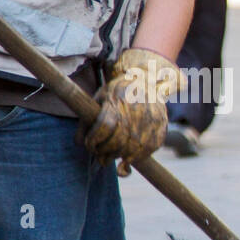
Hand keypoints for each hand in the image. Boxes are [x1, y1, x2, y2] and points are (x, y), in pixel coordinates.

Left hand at [83, 48, 180, 175]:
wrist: (148, 81)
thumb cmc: (118, 92)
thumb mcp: (100, 98)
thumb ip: (87, 120)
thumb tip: (78, 144)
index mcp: (118, 101)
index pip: (104, 126)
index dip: (94, 140)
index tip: (89, 146)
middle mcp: (137, 111)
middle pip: (118, 141)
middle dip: (105, 153)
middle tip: (100, 157)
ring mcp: (151, 120)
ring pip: (133, 149)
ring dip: (118, 158)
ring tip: (111, 158)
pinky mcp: (161, 128)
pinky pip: (147, 150)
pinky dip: (135, 158)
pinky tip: (127, 159)